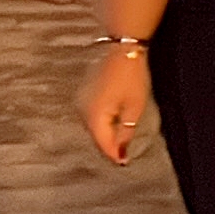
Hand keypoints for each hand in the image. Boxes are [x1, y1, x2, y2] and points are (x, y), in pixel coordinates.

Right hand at [80, 46, 152, 164]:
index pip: (103, 144)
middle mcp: (81, 111)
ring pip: (92, 126)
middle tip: (123, 156)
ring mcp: (80, 101)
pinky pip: (90, 115)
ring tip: (119, 142)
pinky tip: (112, 124)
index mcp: (93, 117)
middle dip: (108, 146)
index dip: (114, 155)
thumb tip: (122, 152)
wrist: (122, 49)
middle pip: (95, 136)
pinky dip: (101, 122)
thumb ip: (126, 132)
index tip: (124, 164)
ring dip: (104, 134)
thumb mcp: (134, 107)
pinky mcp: (82, 93)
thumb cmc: (131, 77)